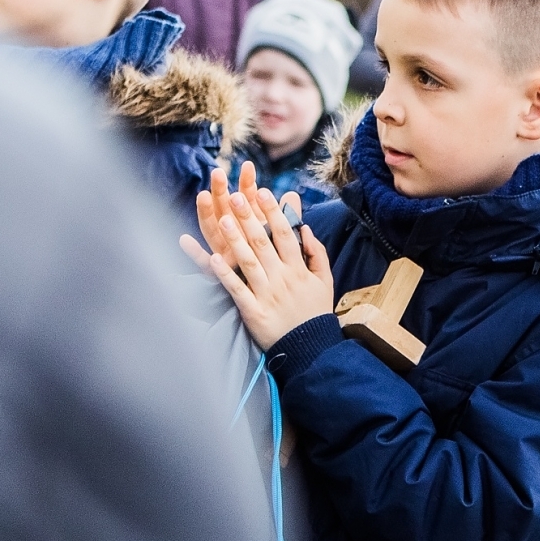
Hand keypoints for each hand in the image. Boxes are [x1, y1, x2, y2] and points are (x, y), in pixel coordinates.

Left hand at [184, 185, 333, 349]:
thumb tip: (306, 229)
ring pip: (249, 262)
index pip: (286, 235)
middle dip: (249, 218)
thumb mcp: (325, 281)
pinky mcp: (253, 311)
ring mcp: (267, 294)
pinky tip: (213, 259)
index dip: (274, 212)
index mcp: (299, 269)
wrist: (310, 348)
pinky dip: (226, 274)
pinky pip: (238, 290)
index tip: (262, 192)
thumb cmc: (315, 312)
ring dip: (235, 239)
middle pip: (264, 243)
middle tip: (235, 196)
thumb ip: (316, 254)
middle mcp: (283, 278)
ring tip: (223, 219)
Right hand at [189, 163, 301, 269]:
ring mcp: (227, 253)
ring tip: (202, 196)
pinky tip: (183, 240)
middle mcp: (237, 238)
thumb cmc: (282, 267)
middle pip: (226, 210)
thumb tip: (293, 195)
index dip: (248, 184)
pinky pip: (204, 262)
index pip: (248, 201)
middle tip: (218, 173)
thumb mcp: (286, 241)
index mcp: (253, 228)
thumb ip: (287, 219)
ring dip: (206, 213)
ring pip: (214, 230)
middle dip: (222, 191)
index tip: (248, 166)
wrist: (280, 298)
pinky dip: (194, 253)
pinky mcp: (222, 272)